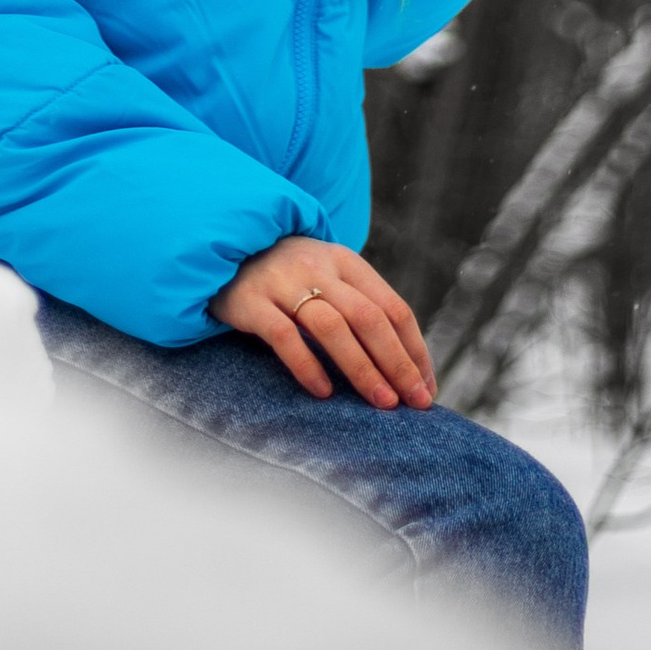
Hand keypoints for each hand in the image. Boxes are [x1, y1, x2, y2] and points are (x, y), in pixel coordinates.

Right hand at [211, 234, 435, 406]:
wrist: (224, 246)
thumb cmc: (288, 275)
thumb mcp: (327, 275)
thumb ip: (359, 305)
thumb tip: (406, 363)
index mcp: (346, 261)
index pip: (393, 307)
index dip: (414, 349)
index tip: (426, 386)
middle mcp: (318, 267)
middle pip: (369, 317)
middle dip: (397, 363)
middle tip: (414, 402)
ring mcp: (283, 282)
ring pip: (332, 327)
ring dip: (362, 368)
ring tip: (381, 403)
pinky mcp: (250, 301)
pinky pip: (283, 336)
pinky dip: (307, 365)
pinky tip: (323, 393)